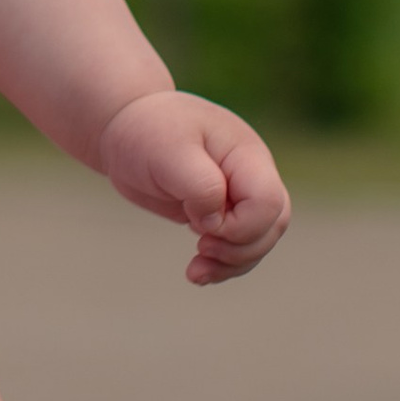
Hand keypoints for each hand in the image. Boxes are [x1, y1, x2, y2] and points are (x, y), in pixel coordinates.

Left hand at [98, 87, 290, 283]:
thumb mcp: (168, 152)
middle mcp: (250, 174)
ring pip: (258, 240)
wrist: (126, 127)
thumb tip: (216, 222)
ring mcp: (238, 193)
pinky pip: (237, 244)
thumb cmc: (147, 131)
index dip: (241, 226)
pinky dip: (221, 264)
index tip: (199, 223)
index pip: (268, 202)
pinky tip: (196, 272)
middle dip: (240, 250)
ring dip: (231, 264)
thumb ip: (200, 186)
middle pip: (273, 225)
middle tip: (199, 250)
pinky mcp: (221, 210)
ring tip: (194, 273)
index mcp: (245, 154)